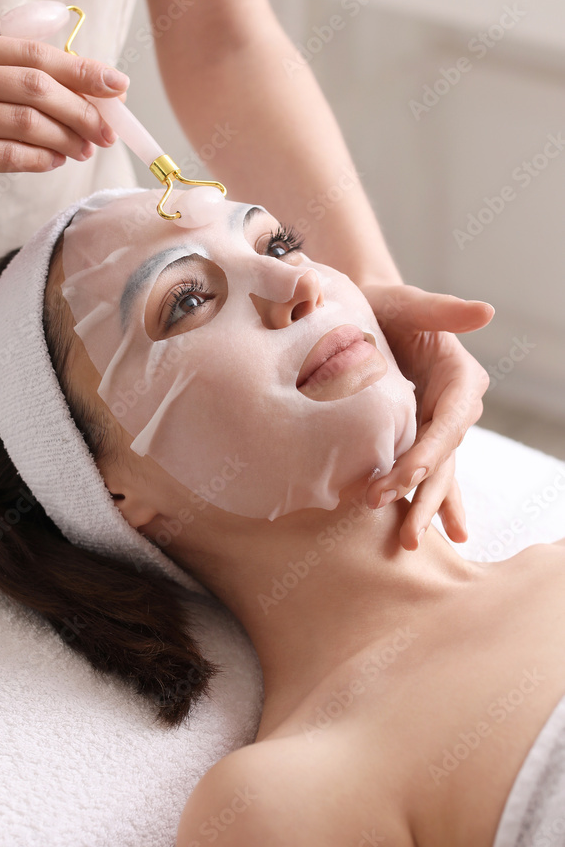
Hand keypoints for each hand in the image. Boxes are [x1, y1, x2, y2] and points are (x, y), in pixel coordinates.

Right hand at [0, 29, 129, 238]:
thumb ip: (29, 87)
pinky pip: (6, 154)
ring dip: (65, 138)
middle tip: (107, 132)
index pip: (29, 53)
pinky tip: (55, 161)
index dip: (80, 69)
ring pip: (22, 120)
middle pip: (30, 84)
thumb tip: (107, 90)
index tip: (119, 87)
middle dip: (79, 109)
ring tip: (83, 150)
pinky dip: (40, 158)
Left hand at [360, 283, 493, 549]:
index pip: (449, 425)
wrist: (362, 312)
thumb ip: (439, 311)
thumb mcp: (406, 302)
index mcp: (460, 379)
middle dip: (423, 496)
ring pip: (435, 475)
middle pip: (443, 459)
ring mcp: (437, 427)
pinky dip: (429, 501)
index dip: (427, 455)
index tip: (400, 480)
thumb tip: (485, 311)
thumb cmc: (383, 304)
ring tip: (411, 544)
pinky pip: (426, 474)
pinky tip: (441, 533)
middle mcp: (455, 408)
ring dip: (424, 508)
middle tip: (403, 533)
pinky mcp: (418, 437)